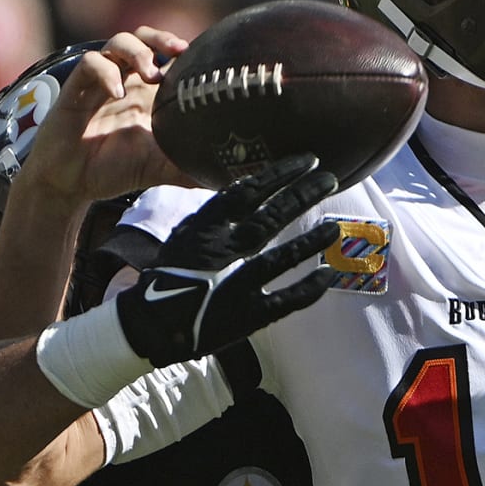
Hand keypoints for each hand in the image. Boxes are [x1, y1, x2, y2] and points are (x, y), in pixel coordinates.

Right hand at [21, 26, 193, 205]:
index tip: (204, 56)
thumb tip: (227, 178)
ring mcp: (101, 82)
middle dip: (162, 38)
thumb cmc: (114, 169)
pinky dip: (105, 71)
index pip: (168, 56)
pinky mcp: (76, 89)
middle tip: (178, 51)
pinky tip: (117, 93)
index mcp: (148, 94)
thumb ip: (190, 170)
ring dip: (137, 51)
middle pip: (144, 38)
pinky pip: (90, 64)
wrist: (71, 183)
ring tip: (150, 74)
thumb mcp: (159, 169)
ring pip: (117, 42)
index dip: (185, 50)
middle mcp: (126, 81)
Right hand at [112, 155, 339, 365]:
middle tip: (331, 179)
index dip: (280, 173)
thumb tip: (247, 192)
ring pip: (282, 257)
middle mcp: (223, 250)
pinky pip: (285, 300)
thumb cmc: (170, 276)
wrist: (151, 325)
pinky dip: (307, 288)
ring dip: (310, 240)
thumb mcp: (185, 235)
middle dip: (302, 194)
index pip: (248, 191)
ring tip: (334, 227)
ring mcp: (236, 283)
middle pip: (271, 216)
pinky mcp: (247, 315)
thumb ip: (215, 217)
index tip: (307, 160)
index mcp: (206, 227)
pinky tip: (327, 275)